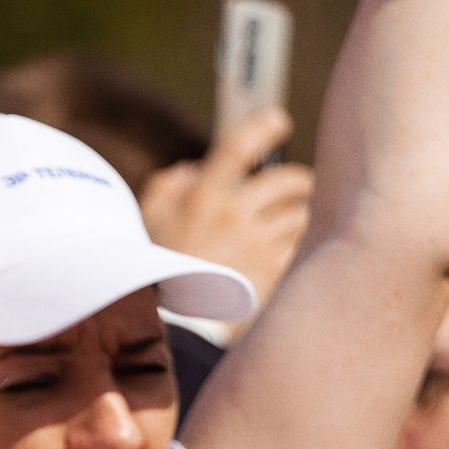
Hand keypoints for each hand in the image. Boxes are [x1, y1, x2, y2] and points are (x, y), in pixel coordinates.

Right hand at [139, 112, 311, 316]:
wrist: (174, 327)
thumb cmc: (156, 272)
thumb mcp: (146, 224)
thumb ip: (165, 188)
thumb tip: (190, 169)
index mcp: (203, 197)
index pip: (238, 147)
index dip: (262, 127)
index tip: (278, 121)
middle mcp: (234, 216)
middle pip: (286, 181)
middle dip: (297, 179)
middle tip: (299, 184)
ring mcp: (258, 245)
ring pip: (302, 214)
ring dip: (302, 213)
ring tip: (295, 219)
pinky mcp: (275, 272)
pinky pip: (302, 245)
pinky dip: (302, 243)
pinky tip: (293, 249)